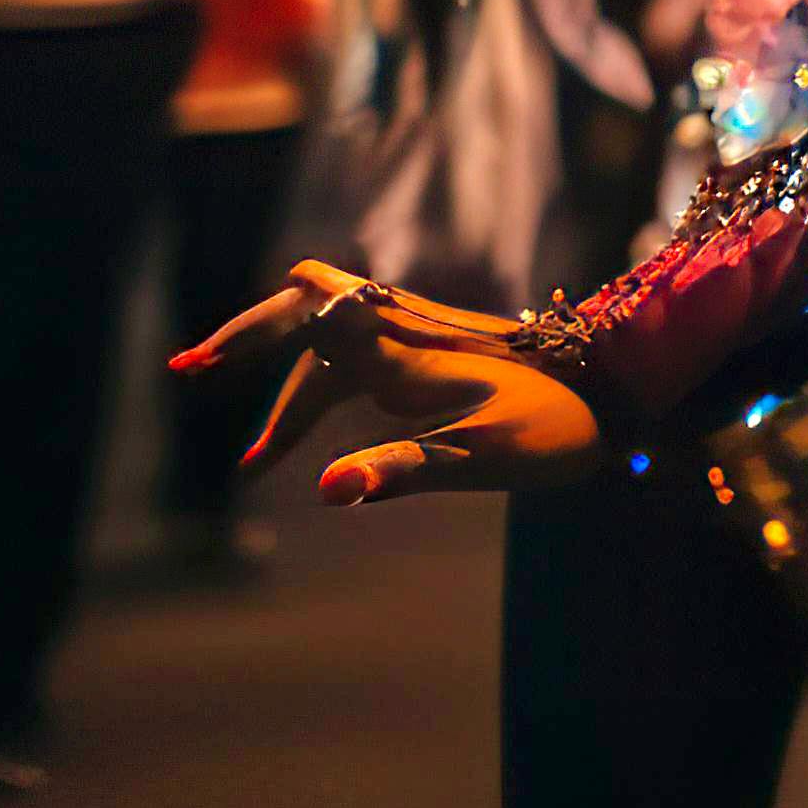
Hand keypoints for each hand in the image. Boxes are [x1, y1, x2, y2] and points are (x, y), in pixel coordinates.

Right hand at [171, 260, 607, 505]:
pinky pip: (354, 367)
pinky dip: (316, 401)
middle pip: (306, 314)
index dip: (249, 334)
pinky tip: (299, 449)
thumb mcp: (485, 459)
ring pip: (328, 350)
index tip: (193, 364)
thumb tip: (328, 493)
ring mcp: (416, 343)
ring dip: (283, 396)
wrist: (623, 392)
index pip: (311, 317)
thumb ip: (405, 470)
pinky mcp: (429, 360)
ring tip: (250, 467)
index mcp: (405, 349)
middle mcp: (403, 333)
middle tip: (184, 368)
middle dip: (246, 341)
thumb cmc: (561, 428)